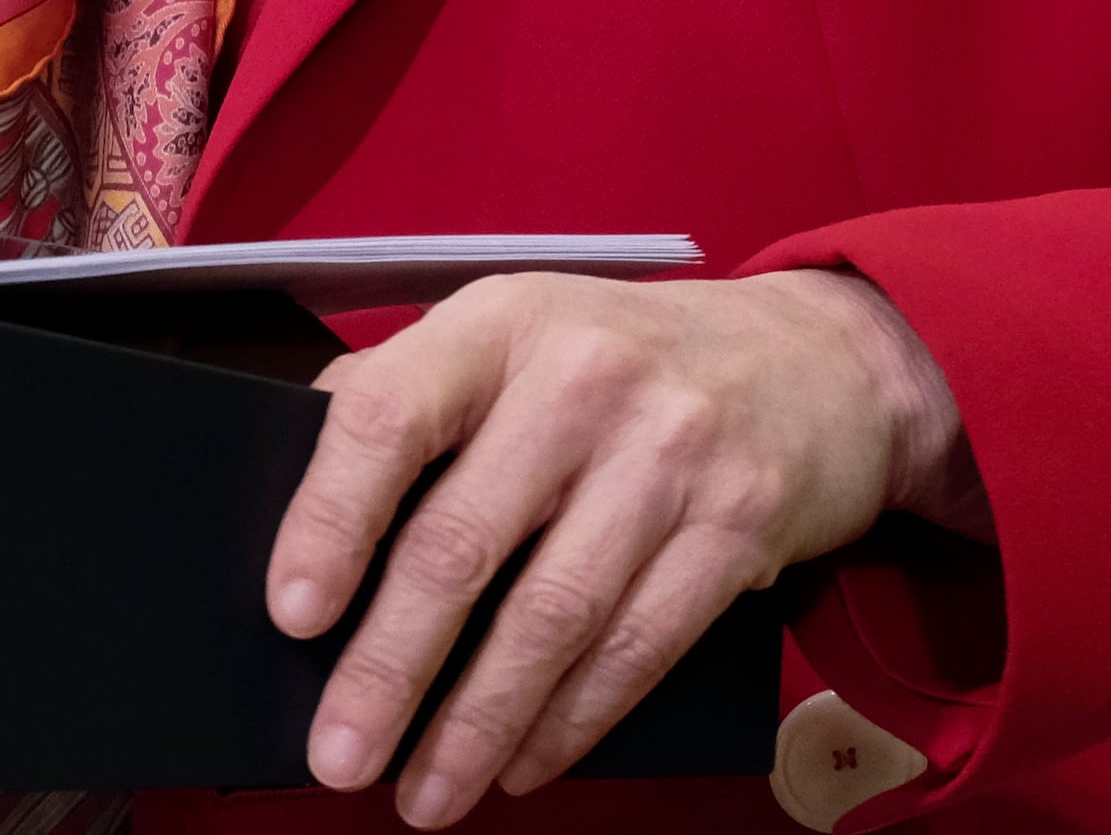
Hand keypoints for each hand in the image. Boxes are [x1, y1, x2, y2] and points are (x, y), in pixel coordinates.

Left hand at [272, 270, 985, 823]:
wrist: (819, 359)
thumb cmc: (626, 358)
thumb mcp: (518, 331)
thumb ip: (418, 395)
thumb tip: (302, 505)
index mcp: (499, 322)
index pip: (387, 414)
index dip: (329, 518)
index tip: (291, 613)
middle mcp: (582, 378)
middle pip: (462, 542)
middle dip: (389, 668)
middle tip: (340, 753)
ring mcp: (669, 453)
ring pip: (551, 616)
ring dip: (478, 724)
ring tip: (424, 792)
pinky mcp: (737, 526)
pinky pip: (637, 646)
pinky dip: (569, 721)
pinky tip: (520, 763)